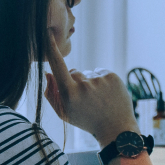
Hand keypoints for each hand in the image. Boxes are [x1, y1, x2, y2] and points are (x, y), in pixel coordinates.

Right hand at [42, 28, 138, 145]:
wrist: (116, 130)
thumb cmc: (87, 121)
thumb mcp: (65, 113)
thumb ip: (51, 94)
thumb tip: (47, 73)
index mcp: (70, 94)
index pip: (58, 66)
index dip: (51, 49)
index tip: (47, 34)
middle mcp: (85, 85)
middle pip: (73, 72)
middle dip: (76, 81)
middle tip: (86, 100)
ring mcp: (100, 80)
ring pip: (87, 73)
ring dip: (90, 82)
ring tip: (98, 100)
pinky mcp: (112, 76)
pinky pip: (100, 71)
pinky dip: (101, 80)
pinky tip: (105, 94)